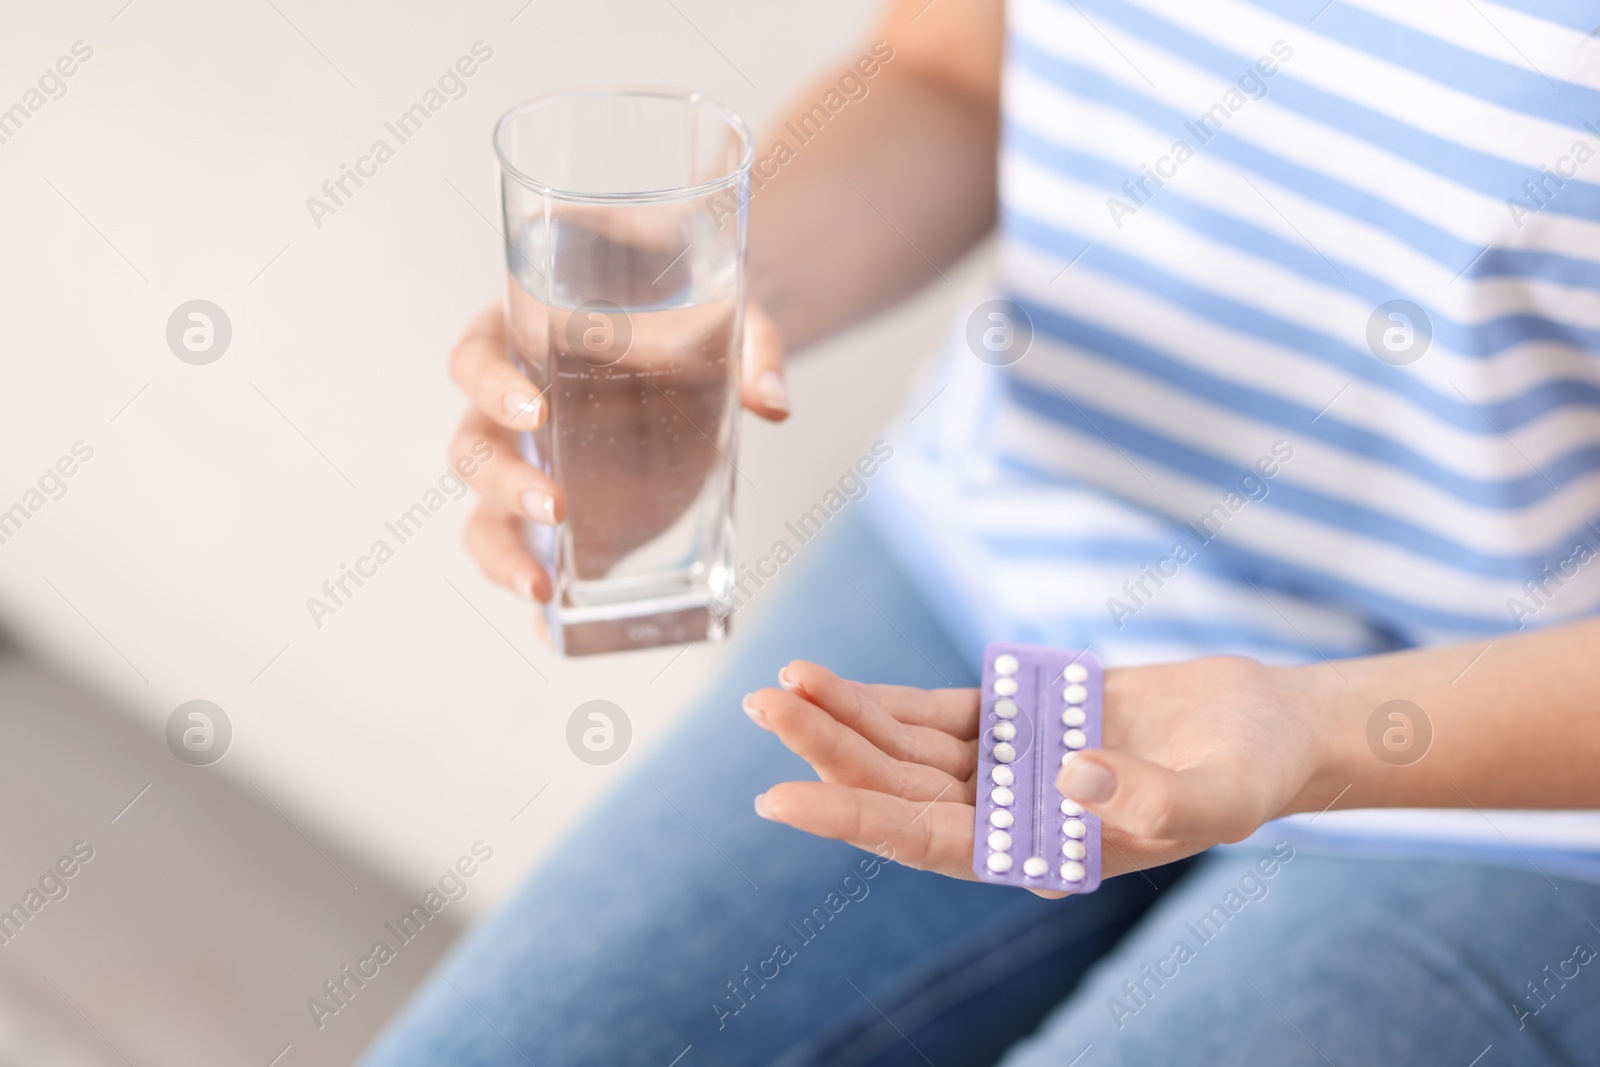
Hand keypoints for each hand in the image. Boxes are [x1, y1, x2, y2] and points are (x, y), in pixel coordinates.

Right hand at [446, 298, 787, 601]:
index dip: (490, 385)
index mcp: (523, 338)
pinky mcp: (551, 515)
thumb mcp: (725, 322)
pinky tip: (548, 623)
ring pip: (481, 511)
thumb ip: (753, 347)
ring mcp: (524, 467)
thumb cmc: (686, 327)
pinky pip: (517, 554)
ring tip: (540, 586)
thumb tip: (774, 402)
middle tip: (556, 506)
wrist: (698, 358)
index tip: (534, 410)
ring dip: (501, 551)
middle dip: (502, 481)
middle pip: (470, 446)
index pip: (476, 359)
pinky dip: (525, 586)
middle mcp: (509, 408)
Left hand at [746, 658, 1338, 885]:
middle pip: (897, 789)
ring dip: (842, 719)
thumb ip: (1154, 799)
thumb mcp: (1220, 795)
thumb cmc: (1249, 773)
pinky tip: (830, 680)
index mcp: (1043, 854)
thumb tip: (1066, 778)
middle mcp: (1008, 818)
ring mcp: (1005, 770)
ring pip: (902, 750)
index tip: (781, 798)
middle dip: (828, 751)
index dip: (855, 818)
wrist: (1267, 728)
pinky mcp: (1013, 722)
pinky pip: (931, 715)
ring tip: (778, 685)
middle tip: (761, 710)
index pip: (929, 842)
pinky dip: (882, 699)